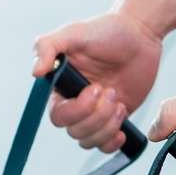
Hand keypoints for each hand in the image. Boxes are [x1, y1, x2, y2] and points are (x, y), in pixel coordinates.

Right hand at [31, 10, 162, 153]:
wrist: (140, 33)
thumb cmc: (106, 30)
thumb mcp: (74, 32)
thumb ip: (48, 46)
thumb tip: (35, 72)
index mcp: (62, 87)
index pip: (58, 116)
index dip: (77, 109)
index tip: (96, 87)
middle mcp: (76, 103)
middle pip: (74, 131)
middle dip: (96, 116)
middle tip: (112, 91)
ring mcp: (96, 112)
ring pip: (89, 140)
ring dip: (107, 126)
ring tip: (119, 102)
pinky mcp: (114, 117)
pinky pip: (105, 144)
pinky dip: (112, 142)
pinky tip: (122, 129)